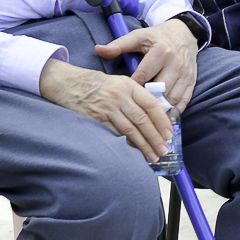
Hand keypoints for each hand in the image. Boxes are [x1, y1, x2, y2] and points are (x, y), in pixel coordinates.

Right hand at [39, 57, 172, 161]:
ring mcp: (107, 109)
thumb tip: (154, 116)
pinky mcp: (95, 119)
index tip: (169, 134)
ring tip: (152, 156)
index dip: (162, 120)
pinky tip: (132, 153)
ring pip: (130, 130)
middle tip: (164, 150)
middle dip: (155, 137)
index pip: (151, 104)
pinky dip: (124, 144)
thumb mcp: (120, 83)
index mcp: (129, 86)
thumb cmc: (98, 85)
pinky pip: (113, 134)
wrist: (70, 84)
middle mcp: (119, 97)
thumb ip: (136, 96)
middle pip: (142, 120)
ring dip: (143, 145)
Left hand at [93, 18, 199, 111]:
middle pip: (159, 90)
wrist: (184, 33)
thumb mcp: (138, 37)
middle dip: (147, 101)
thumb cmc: (157, 37)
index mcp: (161, 52)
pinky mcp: (192, 80)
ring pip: (172, 98)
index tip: (124, 95)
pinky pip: (184, 101)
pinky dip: (174, 111)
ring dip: (160, 109)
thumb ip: (118, 45)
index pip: (143, 76)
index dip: (132, 87)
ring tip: (148, 118)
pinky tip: (163, 117)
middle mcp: (175, 64)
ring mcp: (185, 74)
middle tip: (135, 110)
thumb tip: (98, 50)